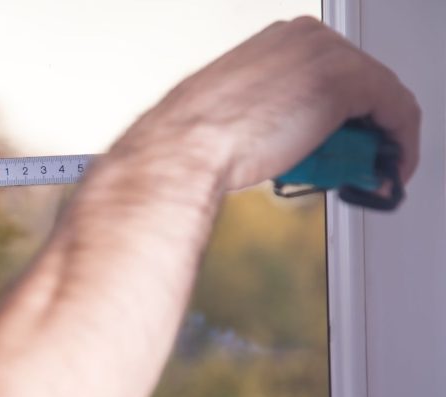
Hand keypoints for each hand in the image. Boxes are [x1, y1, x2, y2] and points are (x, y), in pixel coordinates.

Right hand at [113, 16, 420, 191]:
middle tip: (356, 164)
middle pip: (359, 82)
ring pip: (380, 96)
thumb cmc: (190, 143)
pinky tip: (390, 171)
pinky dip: (400, 144)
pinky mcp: (346, 82)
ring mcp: (326, 54)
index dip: (343, 116)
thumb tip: (285, 138)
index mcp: (273, 41)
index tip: (341, 143)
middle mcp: (303, 36)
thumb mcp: (231, 116)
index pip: (329, 73)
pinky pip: (397, 112)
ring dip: (380, 139)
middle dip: (363, 128)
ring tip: (364, 174)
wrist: (181, 152)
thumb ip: (265, 113)